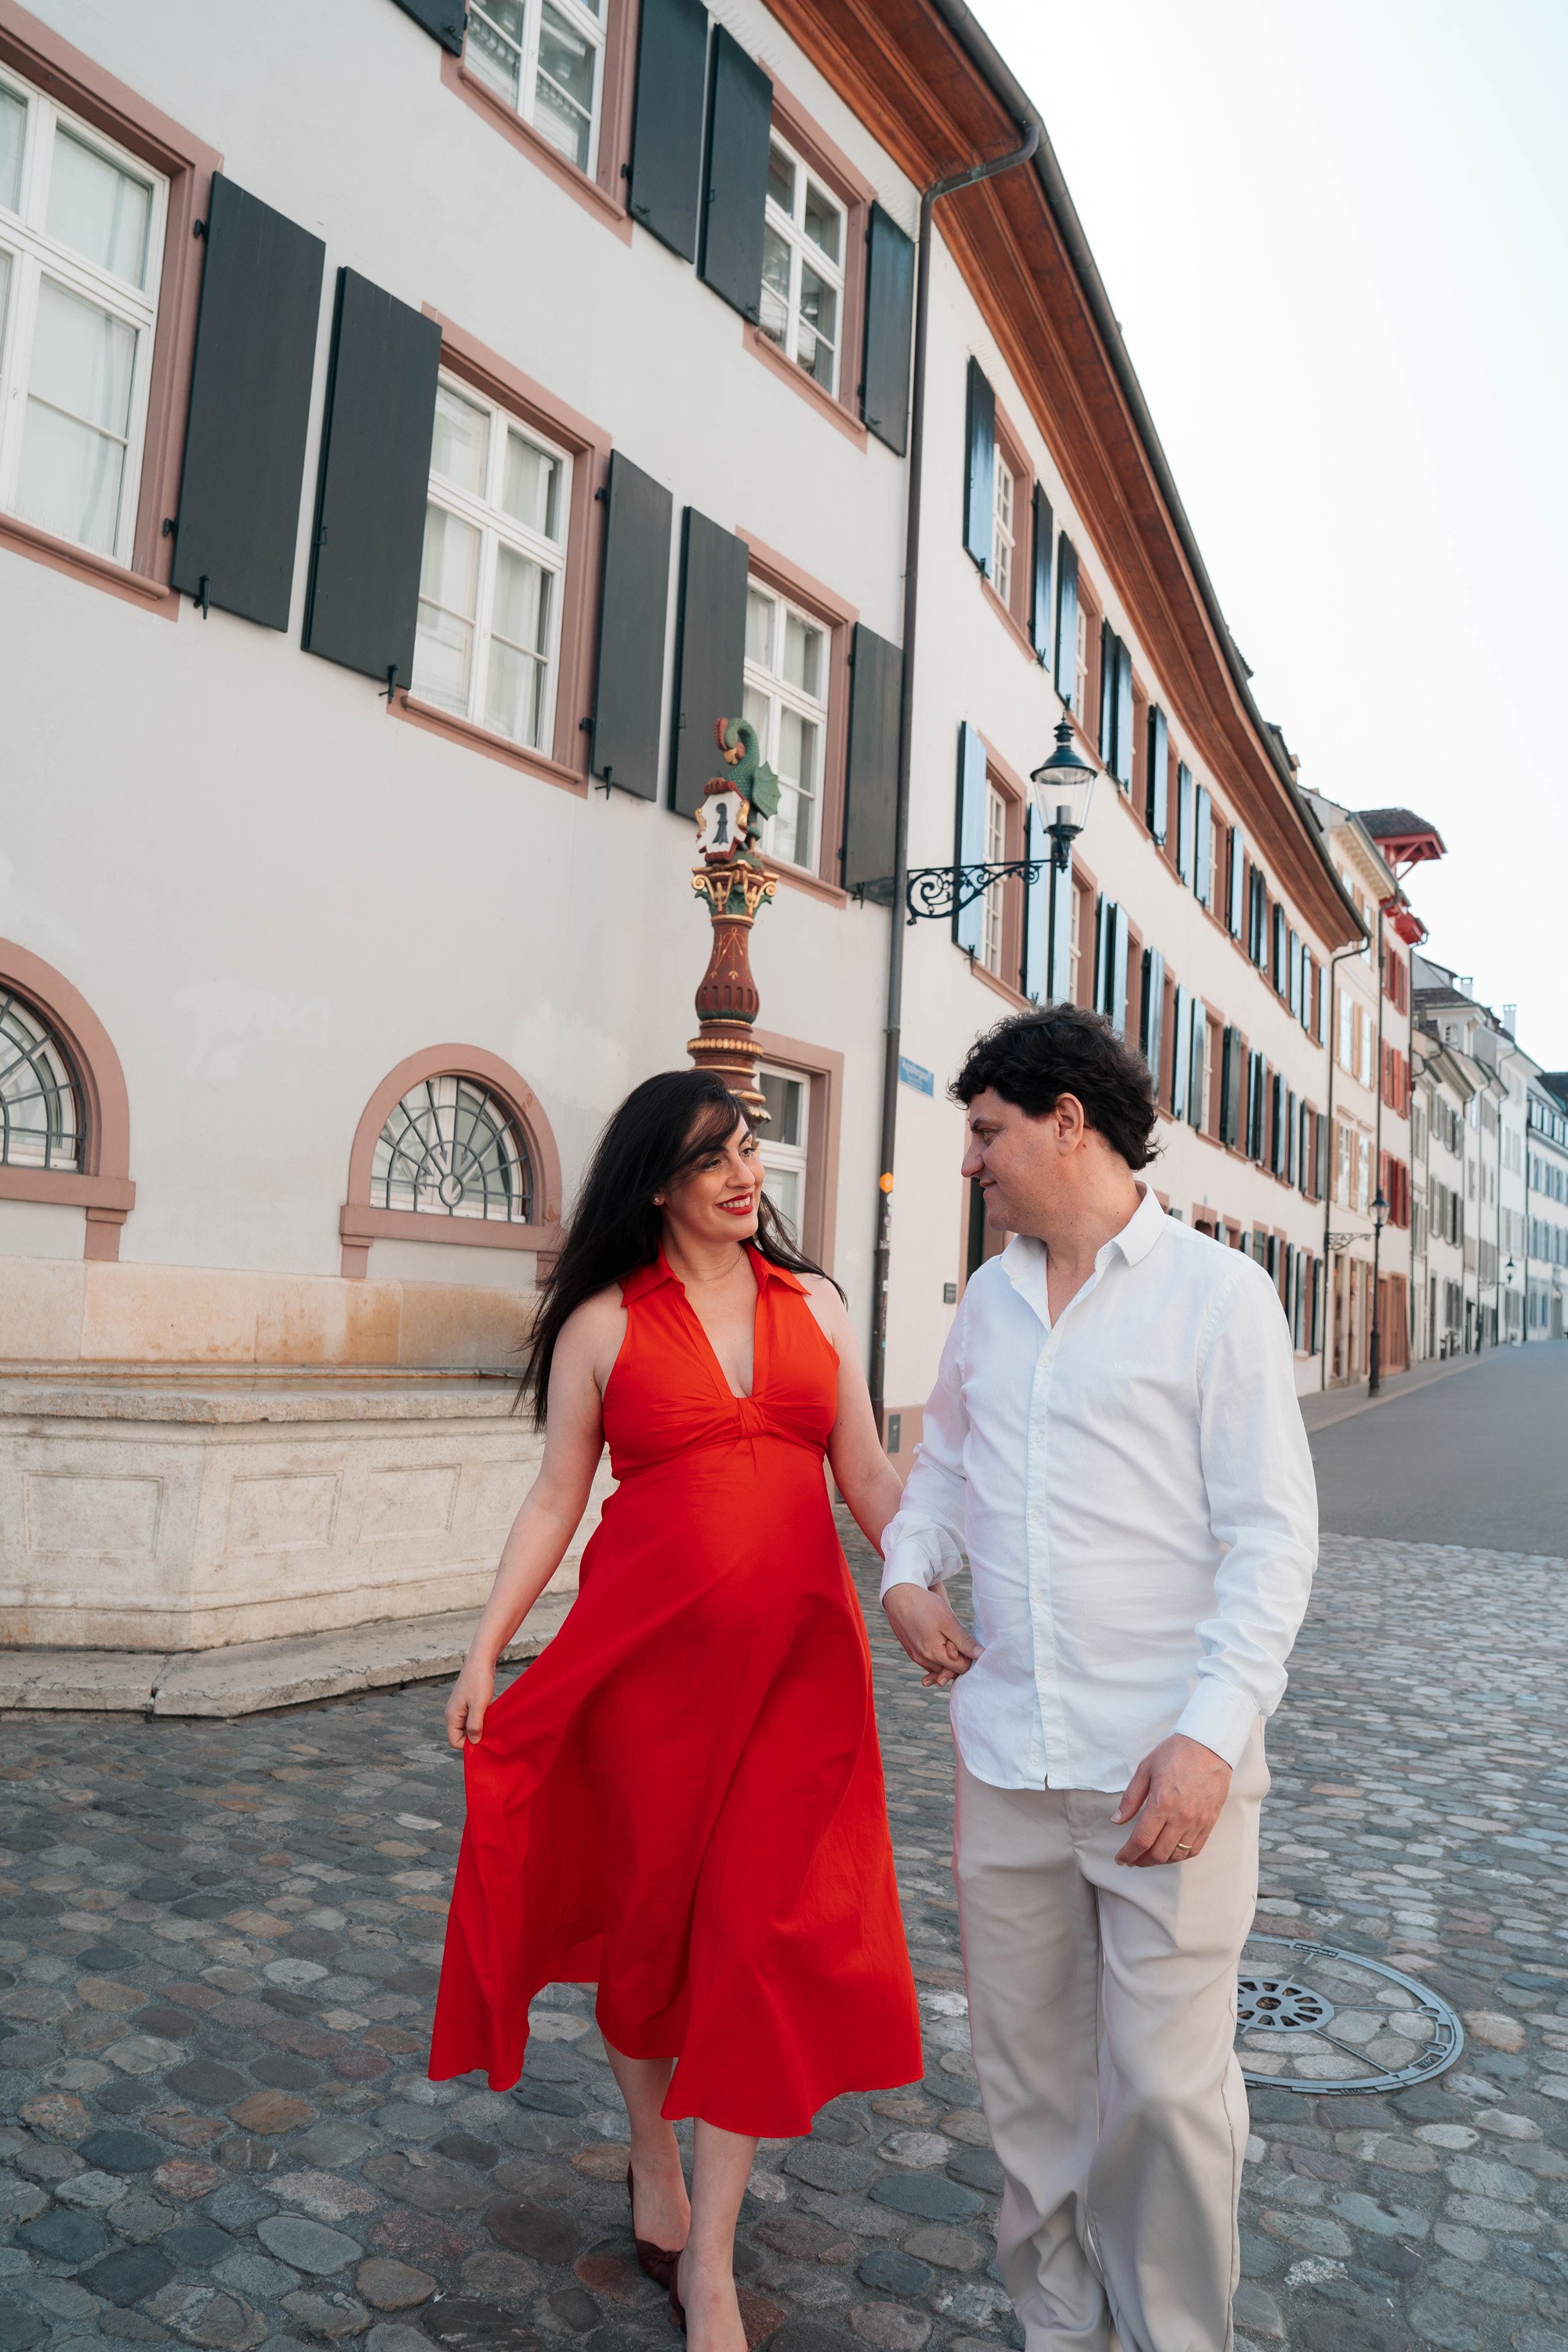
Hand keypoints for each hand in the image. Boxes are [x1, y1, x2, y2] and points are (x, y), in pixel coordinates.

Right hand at [445, 1653, 496, 1748]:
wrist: (481, 1660)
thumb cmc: (479, 1681)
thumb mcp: (479, 1705)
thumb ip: (475, 1725)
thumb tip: (473, 1743)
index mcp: (451, 1716)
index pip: (454, 1741)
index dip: (468, 1745)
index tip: (483, 1740)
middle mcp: (452, 1713)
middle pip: (460, 1736)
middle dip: (474, 1737)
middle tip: (489, 1732)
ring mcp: (459, 1708)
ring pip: (467, 1727)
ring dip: (478, 1728)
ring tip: (491, 1722)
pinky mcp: (467, 1703)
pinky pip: (471, 1718)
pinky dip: (480, 1720)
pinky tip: (490, 1715)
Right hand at [883, 1584, 982, 1687]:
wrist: (899, 1594)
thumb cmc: (925, 1606)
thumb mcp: (948, 1622)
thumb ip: (964, 1642)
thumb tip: (980, 1655)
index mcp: (933, 1654)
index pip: (960, 1668)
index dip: (969, 1657)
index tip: (968, 1642)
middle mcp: (923, 1659)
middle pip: (949, 1670)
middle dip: (957, 1658)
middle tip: (956, 1638)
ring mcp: (915, 1656)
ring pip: (938, 1666)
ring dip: (946, 1657)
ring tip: (947, 1637)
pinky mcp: (911, 1651)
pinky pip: (928, 1661)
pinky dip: (936, 1656)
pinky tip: (939, 1643)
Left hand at [1113, 1733, 1230, 1865]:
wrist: (1209, 1745)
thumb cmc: (1176, 1753)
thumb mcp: (1145, 1769)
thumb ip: (1130, 1798)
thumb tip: (1117, 1821)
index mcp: (1162, 1803)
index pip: (1142, 1840)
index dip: (1128, 1854)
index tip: (1120, 1859)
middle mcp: (1181, 1817)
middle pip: (1158, 1853)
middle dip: (1141, 1861)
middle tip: (1132, 1860)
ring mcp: (1198, 1821)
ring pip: (1177, 1855)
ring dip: (1160, 1861)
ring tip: (1148, 1857)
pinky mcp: (1210, 1821)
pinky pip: (1194, 1849)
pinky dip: (1180, 1856)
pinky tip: (1170, 1852)